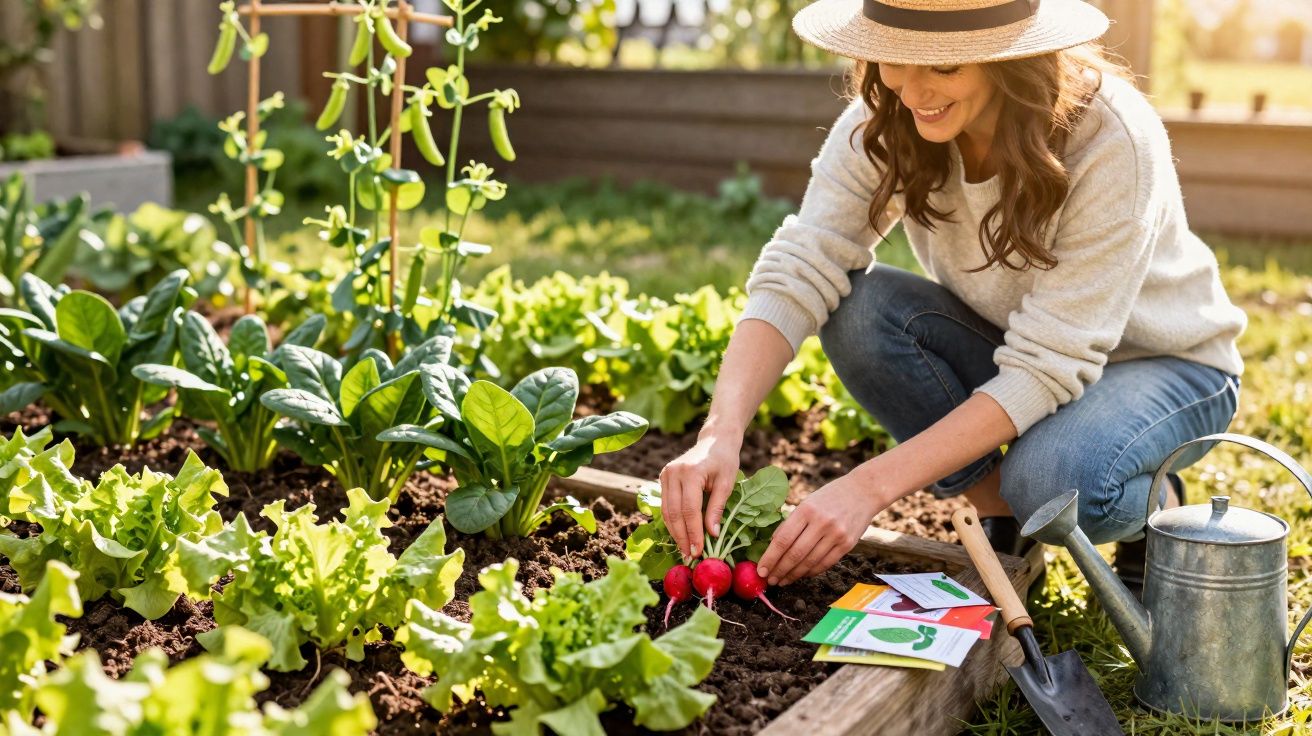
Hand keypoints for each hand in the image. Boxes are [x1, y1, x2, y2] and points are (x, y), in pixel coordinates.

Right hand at [658, 430, 741, 557]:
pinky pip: (666, 505)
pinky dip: (672, 522)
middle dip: (682, 537)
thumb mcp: (727, 484)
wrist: (714, 441)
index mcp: (690, 472)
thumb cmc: (724, 461)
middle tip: (690, 556)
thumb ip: (717, 509)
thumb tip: (712, 535)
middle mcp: (673, 473)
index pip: (689, 510)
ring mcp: (665, 474)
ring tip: (685, 550)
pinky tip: (680, 535)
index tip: (698, 551)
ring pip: (667, 511)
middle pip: (675, 513)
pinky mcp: (663, 478)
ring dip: (675, 533)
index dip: (693, 533)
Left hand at [756, 473, 885, 585]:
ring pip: (810, 562)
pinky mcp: (848, 544)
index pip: (783, 539)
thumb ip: (791, 523)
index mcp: (806, 510)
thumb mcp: (807, 503)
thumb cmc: (829, 497)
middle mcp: (821, 523)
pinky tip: (801, 575)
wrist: (863, 491)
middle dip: (780, 570)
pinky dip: (811, 572)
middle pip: (795, 554)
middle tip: (770, 580)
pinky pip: (825, 564)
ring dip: (794, 575)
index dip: (770, 558)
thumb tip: (772, 546)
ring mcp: (836, 535)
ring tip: (783, 581)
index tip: (761, 570)